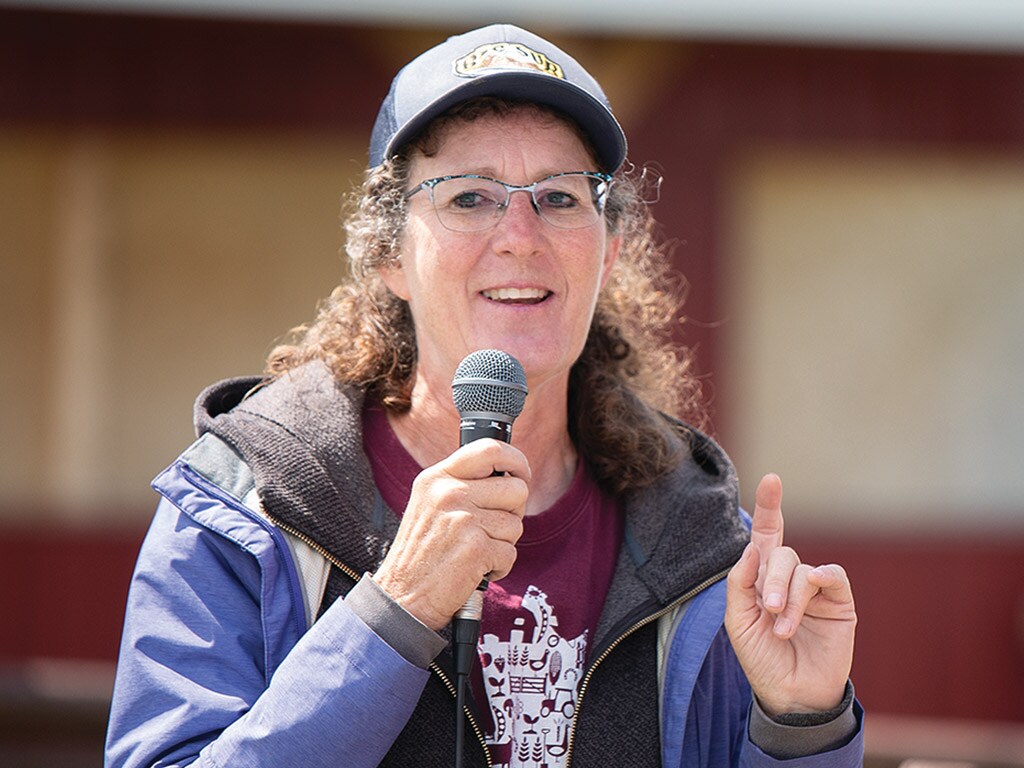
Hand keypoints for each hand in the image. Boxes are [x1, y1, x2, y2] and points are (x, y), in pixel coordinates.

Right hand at [372, 439, 529, 630]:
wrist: (402, 597)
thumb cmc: (421, 554)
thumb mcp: (429, 504)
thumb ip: (462, 484)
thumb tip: (510, 474)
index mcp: (437, 478)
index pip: (490, 449)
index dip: (516, 461)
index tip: (521, 475)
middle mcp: (449, 493)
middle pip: (516, 489)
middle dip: (514, 512)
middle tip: (490, 529)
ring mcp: (463, 519)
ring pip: (517, 524)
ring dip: (503, 543)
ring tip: (475, 551)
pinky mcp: (476, 548)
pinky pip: (511, 552)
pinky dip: (499, 566)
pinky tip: (476, 569)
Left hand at [724, 473, 856, 715]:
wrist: (791, 695)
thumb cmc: (761, 659)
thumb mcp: (737, 622)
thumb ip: (739, 583)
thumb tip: (751, 547)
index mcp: (760, 578)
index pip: (765, 535)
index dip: (768, 507)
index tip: (772, 479)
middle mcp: (788, 578)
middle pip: (780, 554)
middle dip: (771, 579)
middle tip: (769, 610)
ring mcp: (815, 590)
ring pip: (802, 568)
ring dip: (790, 596)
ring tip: (783, 628)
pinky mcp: (839, 603)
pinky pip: (833, 576)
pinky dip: (820, 580)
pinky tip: (813, 595)